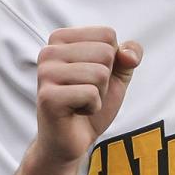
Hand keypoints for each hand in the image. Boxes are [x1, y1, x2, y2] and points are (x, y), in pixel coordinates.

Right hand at [34, 27, 142, 166]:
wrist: (71, 139)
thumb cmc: (89, 102)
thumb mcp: (116, 74)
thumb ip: (128, 54)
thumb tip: (129, 56)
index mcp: (60, 38)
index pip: (107, 34)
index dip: (111, 61)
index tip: (91, 77)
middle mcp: (48, 51)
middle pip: (105, 53)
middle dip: (105, 80)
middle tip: (85, 93)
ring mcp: (45, 73)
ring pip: (100, 74)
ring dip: (99, 95)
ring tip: (80, 103)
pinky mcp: (48, 97)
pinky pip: (91, 94)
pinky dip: (92, 108)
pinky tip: (76, 112)